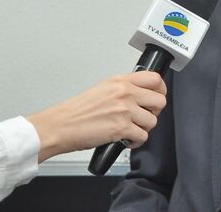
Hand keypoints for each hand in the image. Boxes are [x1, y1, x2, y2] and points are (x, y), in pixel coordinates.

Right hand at [26, 72, 166, 161]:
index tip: (157, 96)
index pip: (155, 78)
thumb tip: (140, 94)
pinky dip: (136, 141)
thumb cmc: (76, 111)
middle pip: (160, 100)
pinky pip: (143, 136)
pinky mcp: (122, 128)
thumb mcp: (102, 89)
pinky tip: (126, 139)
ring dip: (144, 128)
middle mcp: (125, 93)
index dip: (161, 89)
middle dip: (154, 111)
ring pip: (153, 121)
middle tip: (144, 116)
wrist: (60, 125)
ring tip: (131, 130)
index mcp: (120, 81)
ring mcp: (125, 110)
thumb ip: (123, 89)